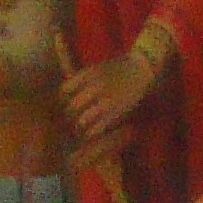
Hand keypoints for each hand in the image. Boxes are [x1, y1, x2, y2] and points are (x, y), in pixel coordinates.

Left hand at [59, 40, 164, 158]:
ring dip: (78, 126)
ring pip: (82, 120)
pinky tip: (90, 133)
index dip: (61, 99)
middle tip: (67, 120)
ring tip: (78, 129)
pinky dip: (91, 132)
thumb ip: (81, 80)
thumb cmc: (116, 69)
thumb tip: (63, 94)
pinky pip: (97, 127)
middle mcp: (95, 87)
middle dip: (68, 115)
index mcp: (88, 74)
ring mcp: (106, 100)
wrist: (140, 69)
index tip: (62, 104)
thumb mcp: (96, 68)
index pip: (65, 90)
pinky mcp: (116, 112)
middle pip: (72, 107)